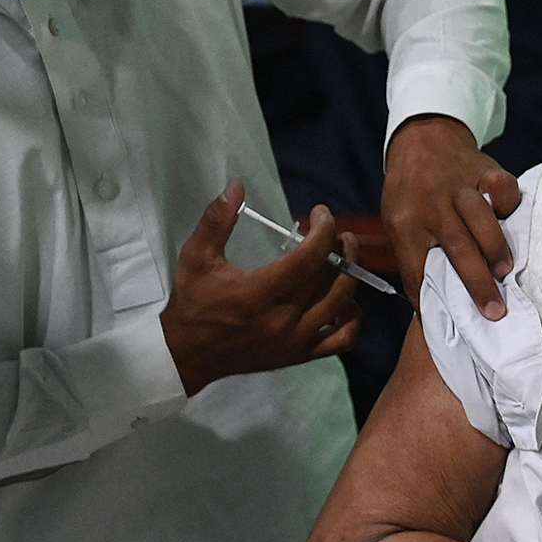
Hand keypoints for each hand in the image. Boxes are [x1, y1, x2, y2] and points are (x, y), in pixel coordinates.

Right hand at [161, 181, 362, 393]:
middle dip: (339, 248)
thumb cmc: (192, 302)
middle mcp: (282, 321)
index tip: (321, 213)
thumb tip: (236, 185)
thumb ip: (217, 220)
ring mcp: (295, 342)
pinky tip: (346, 299)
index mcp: (258, 294)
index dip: (323, 230)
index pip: (309, 258)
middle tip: (337, 231)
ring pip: (341, 305)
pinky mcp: (299, 356)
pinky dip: (353, 318)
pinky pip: (342, 339)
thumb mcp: (196, 257)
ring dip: (350, 276)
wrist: (188, 355)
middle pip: (329, 279)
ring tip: (345, 256)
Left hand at [382, 115, 520, 318]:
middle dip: (477, 283)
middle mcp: (432, 206)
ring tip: (506, 271)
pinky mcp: (484, 170)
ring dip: (495, 246)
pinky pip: (502, 188)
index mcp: (406, 224)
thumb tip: (432, 306)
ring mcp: (460, 187)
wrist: (422, 138)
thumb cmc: (411, 192)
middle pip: (456, 248)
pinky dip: (509, 205)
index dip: (429, 299)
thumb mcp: (398, 222)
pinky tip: (510, 219)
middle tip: (494, 312)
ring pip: (480, 218)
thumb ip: (414, 257)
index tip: (448, 325)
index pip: (416, 268)